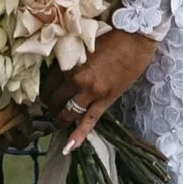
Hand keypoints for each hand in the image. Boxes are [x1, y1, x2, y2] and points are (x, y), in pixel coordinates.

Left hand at [48, 29, 158, 149]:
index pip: (48, 84)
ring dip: (60, 119)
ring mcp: (91, 92)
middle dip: (50, 106)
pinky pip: (89, 121)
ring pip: (68, 113)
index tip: (45, 94)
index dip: (45, 91)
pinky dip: (79, 135)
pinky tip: (70, 147)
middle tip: (50, 108)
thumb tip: (62, 72)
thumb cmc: (111, 36)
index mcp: (69, 64)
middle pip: (55, 100)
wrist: (136, 37)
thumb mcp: (83, 46)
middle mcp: (77, 80)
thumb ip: (71, 60)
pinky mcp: (106, 100)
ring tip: (58, 121)